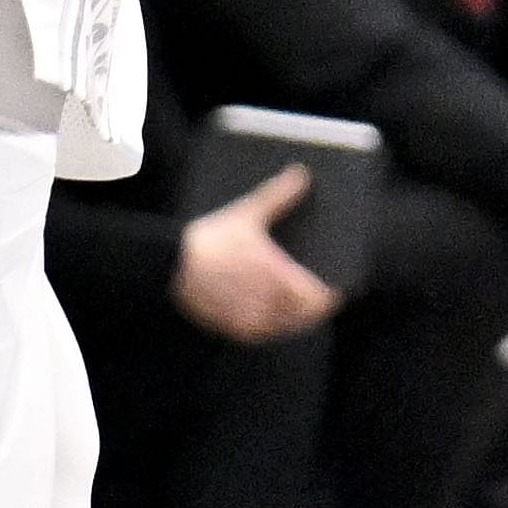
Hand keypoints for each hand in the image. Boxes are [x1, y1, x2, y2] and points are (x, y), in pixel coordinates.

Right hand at [172, 164, 338, 344]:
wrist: (173, 265)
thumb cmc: (211, 239)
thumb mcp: (247, 212)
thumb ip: (278, 195)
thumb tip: (301, 175)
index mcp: (280, 277)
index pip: (319, 299)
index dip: (330, 296)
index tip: (334, 289)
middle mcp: (270, 303)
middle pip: (306, 317)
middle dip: (312, 308)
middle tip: (315, 297)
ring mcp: (252, 319)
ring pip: (285, 326)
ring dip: (292, 317)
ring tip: (292, 304)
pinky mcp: (234, 329)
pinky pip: (262, 332)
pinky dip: (268, 324)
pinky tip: (265, 312)